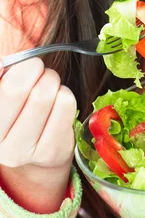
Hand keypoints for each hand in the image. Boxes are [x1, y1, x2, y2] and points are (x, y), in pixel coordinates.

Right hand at [0, 57, 76, 212]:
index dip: (22, 69)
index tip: (27, 65)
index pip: (9, 89)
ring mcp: (25, 152)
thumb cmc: (16, 112)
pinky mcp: (50, 153)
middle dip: (39, 71)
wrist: (34, 150)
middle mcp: (0, 146)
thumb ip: (0, 79)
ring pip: (48, 96)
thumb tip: (2, 64)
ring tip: (49, 86)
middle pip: (26, 91)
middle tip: (40, 71)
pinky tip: (58, 102)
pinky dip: (65, 94)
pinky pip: (65, 105)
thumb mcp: (3, 96)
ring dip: (53, 82)